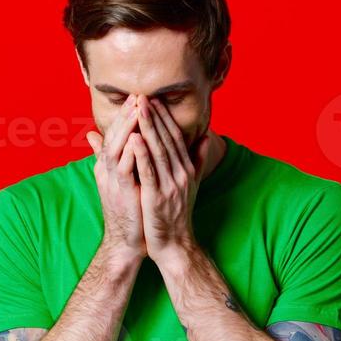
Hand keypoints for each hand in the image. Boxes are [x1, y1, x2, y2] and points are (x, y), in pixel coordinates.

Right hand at [85, 95, 145, 264]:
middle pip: (114, 136)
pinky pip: (124, 168)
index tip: (137, 97)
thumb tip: (97, 137)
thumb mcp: (121, 181)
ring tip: (137, 108)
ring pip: (117, 148)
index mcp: (108, 166)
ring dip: (126, 128)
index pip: (116, 134)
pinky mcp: (121, 192)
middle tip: (136, 95)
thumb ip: (113, 158)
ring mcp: (112, 181)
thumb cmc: (128, 211)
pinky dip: (130, 152)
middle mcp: (107, 170)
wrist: (125, 241)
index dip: (125, 116)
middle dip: (125, 115)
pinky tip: (138, 138)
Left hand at [134, 96, 200, 266]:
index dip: (164, 117)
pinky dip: (142, 154)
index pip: (175, 137)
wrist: (175, 245)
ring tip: (138, 108)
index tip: (153, 98)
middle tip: (142, 94)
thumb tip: (206, 136)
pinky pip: (149, 172)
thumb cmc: (177, 215)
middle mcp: (181, 174)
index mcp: (186, 169)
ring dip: (148, 128)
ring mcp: (170, 185)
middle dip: (154, 116)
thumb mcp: (190, 185)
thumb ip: (197, 160)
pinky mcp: (157, 197)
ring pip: (158, 151)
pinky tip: (134, 138)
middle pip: (167, 139)